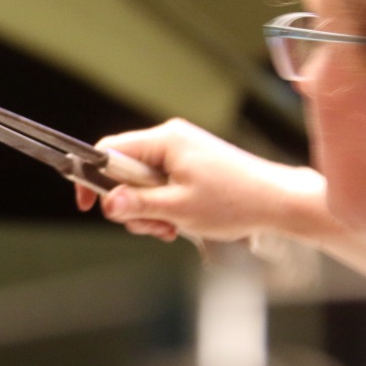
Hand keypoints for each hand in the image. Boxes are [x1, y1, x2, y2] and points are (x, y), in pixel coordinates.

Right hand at [77, 119, 313, 242]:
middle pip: (124, 170)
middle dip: (130, 203)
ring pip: (141, 182)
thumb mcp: (178, 209)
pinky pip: (160, 184)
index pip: (109, 151)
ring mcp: (181, 151)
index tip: (87, 204)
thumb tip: (106, 203)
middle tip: (152, 225)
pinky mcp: (190, 164)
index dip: (92, 178)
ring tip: (172, 226)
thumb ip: (137, 204)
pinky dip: (164, 206)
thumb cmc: (236, 202)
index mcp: (165, 140)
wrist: (277, 202)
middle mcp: (170, 139)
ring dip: (148, 210)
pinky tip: (180, 221)